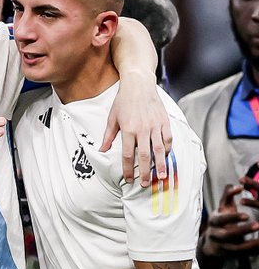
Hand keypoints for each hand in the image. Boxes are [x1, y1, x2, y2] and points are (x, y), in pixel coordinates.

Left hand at [100, 71, 171, 186]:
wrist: (138, 83)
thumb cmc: (123, 101)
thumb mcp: (112, 118)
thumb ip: (108, 136)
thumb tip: (101, 151)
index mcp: (128, 129)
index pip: (128, 155)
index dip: (128, 169)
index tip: (129, 180)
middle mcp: (142, 129)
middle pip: (144, 156)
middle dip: (145, 173)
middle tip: (146, 185)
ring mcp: (155, 125)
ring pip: (159, 149)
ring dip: (160, 164)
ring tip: (161, 177)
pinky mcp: (164, 120)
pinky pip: (168, 138)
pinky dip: (167, 149)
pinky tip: (166, 158)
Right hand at [202, 183, 258, 256]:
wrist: (211, 243)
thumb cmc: (220, 220)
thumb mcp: (221, 208)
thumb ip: (228, 196)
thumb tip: (236, 185)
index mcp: (214, 221)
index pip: (221, 220)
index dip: (233, 217)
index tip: (246, 215)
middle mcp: (216, 235)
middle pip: (228, 234)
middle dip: (243, 230)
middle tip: (258, 225)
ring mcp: (222, 246)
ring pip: (236, 248)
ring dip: (250, 244)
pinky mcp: (229, 254)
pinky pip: (242, 255)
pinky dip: (252, 252)